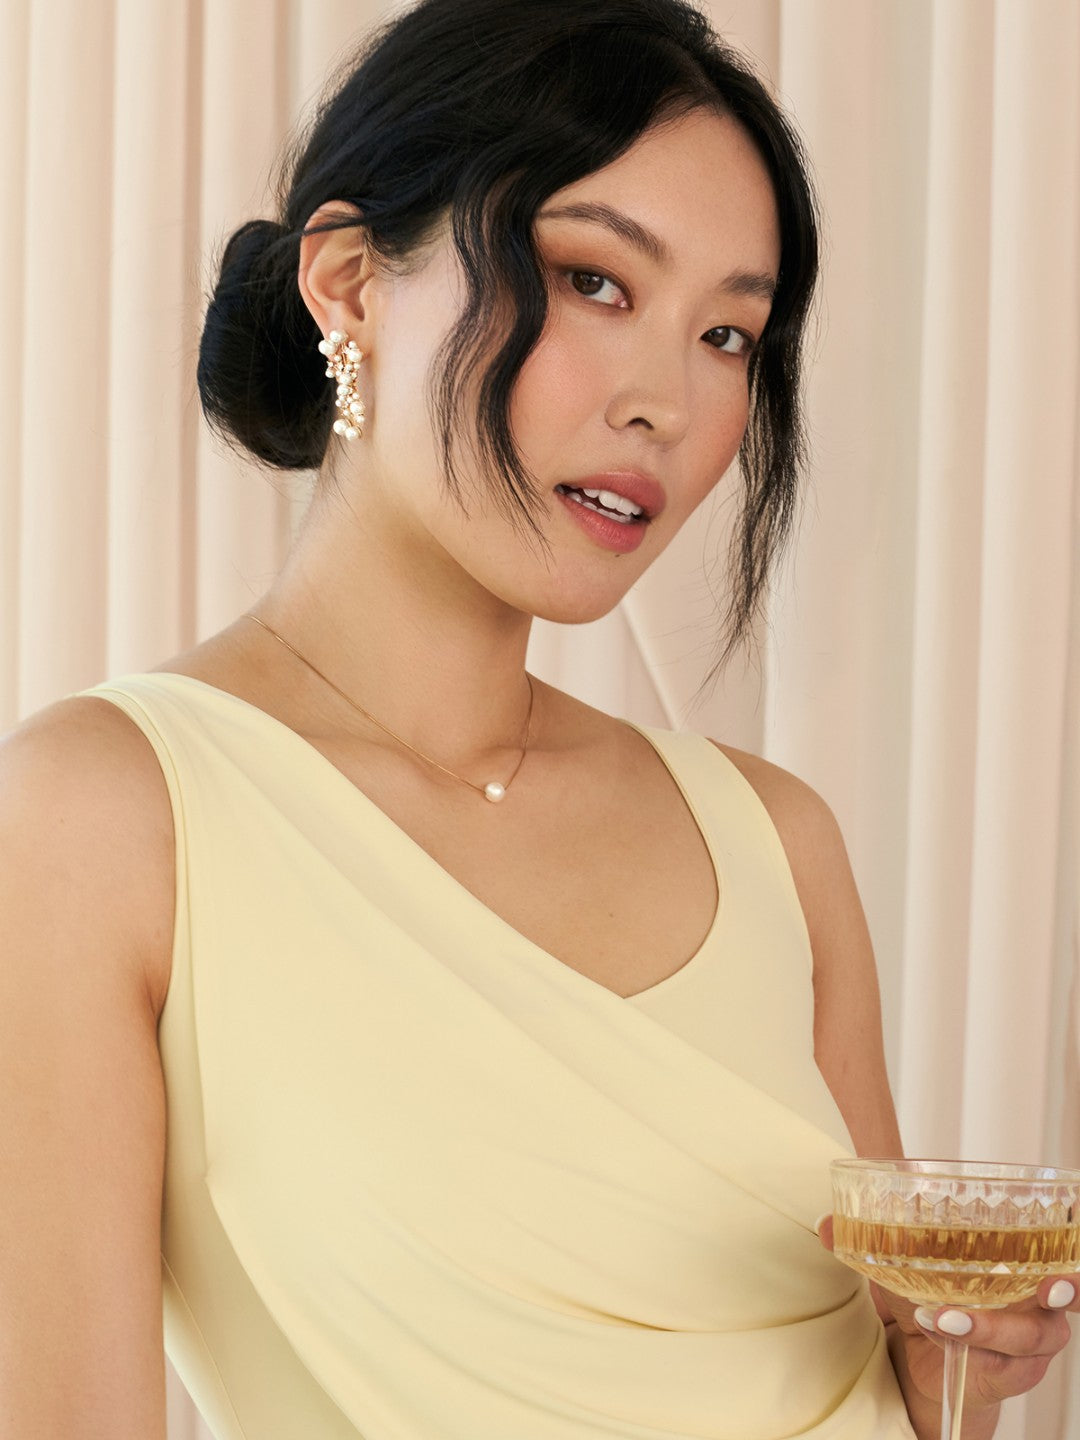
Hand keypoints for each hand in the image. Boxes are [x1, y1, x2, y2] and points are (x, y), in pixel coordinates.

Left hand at [818, 1217, 1076, 1414]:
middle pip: (1063, 1296)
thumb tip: (827, 1223)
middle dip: (1064, 1289)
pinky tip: (941, 1328)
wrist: (922, 1367)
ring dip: (991, 1323)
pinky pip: (1004, 1364)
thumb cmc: (929, 1303)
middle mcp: (1033, 1303)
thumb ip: (873, 1245)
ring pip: (1031, 1334)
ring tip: (945, 1314)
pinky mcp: (1009, 1374)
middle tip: (1052, 1286)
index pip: (1058, 1251)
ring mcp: (1026, 1343)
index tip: (1067, 1236)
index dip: (1069, 1251)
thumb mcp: (904, 1271)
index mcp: (1017, 1266)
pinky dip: (973, 1344)